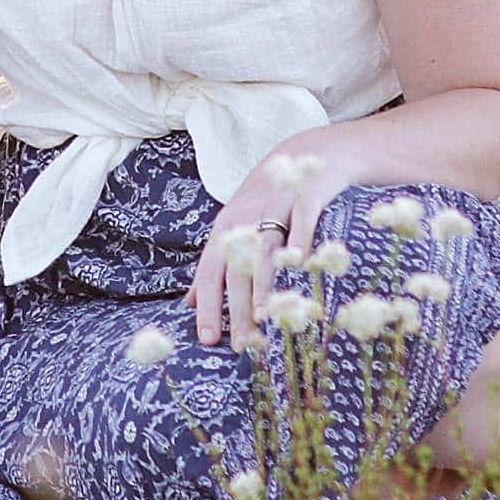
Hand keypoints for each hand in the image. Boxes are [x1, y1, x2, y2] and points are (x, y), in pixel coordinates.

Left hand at [188, 136, 355, 351]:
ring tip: (262, 319)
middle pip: (236, 269)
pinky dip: (300, 241)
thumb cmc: (271, 200)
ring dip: (263, 285)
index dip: (207, 306)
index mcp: (226, 228)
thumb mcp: (236, 226)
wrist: (311, 154)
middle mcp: (246, 218)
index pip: (210, 272)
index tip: (207, 339)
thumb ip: (215, 265)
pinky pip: (303, 222)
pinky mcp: (306, 197)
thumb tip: (189, 303)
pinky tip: (298, 266)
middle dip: (236, 309)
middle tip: (240, 345)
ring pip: (265, 251)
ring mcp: (277, 207)